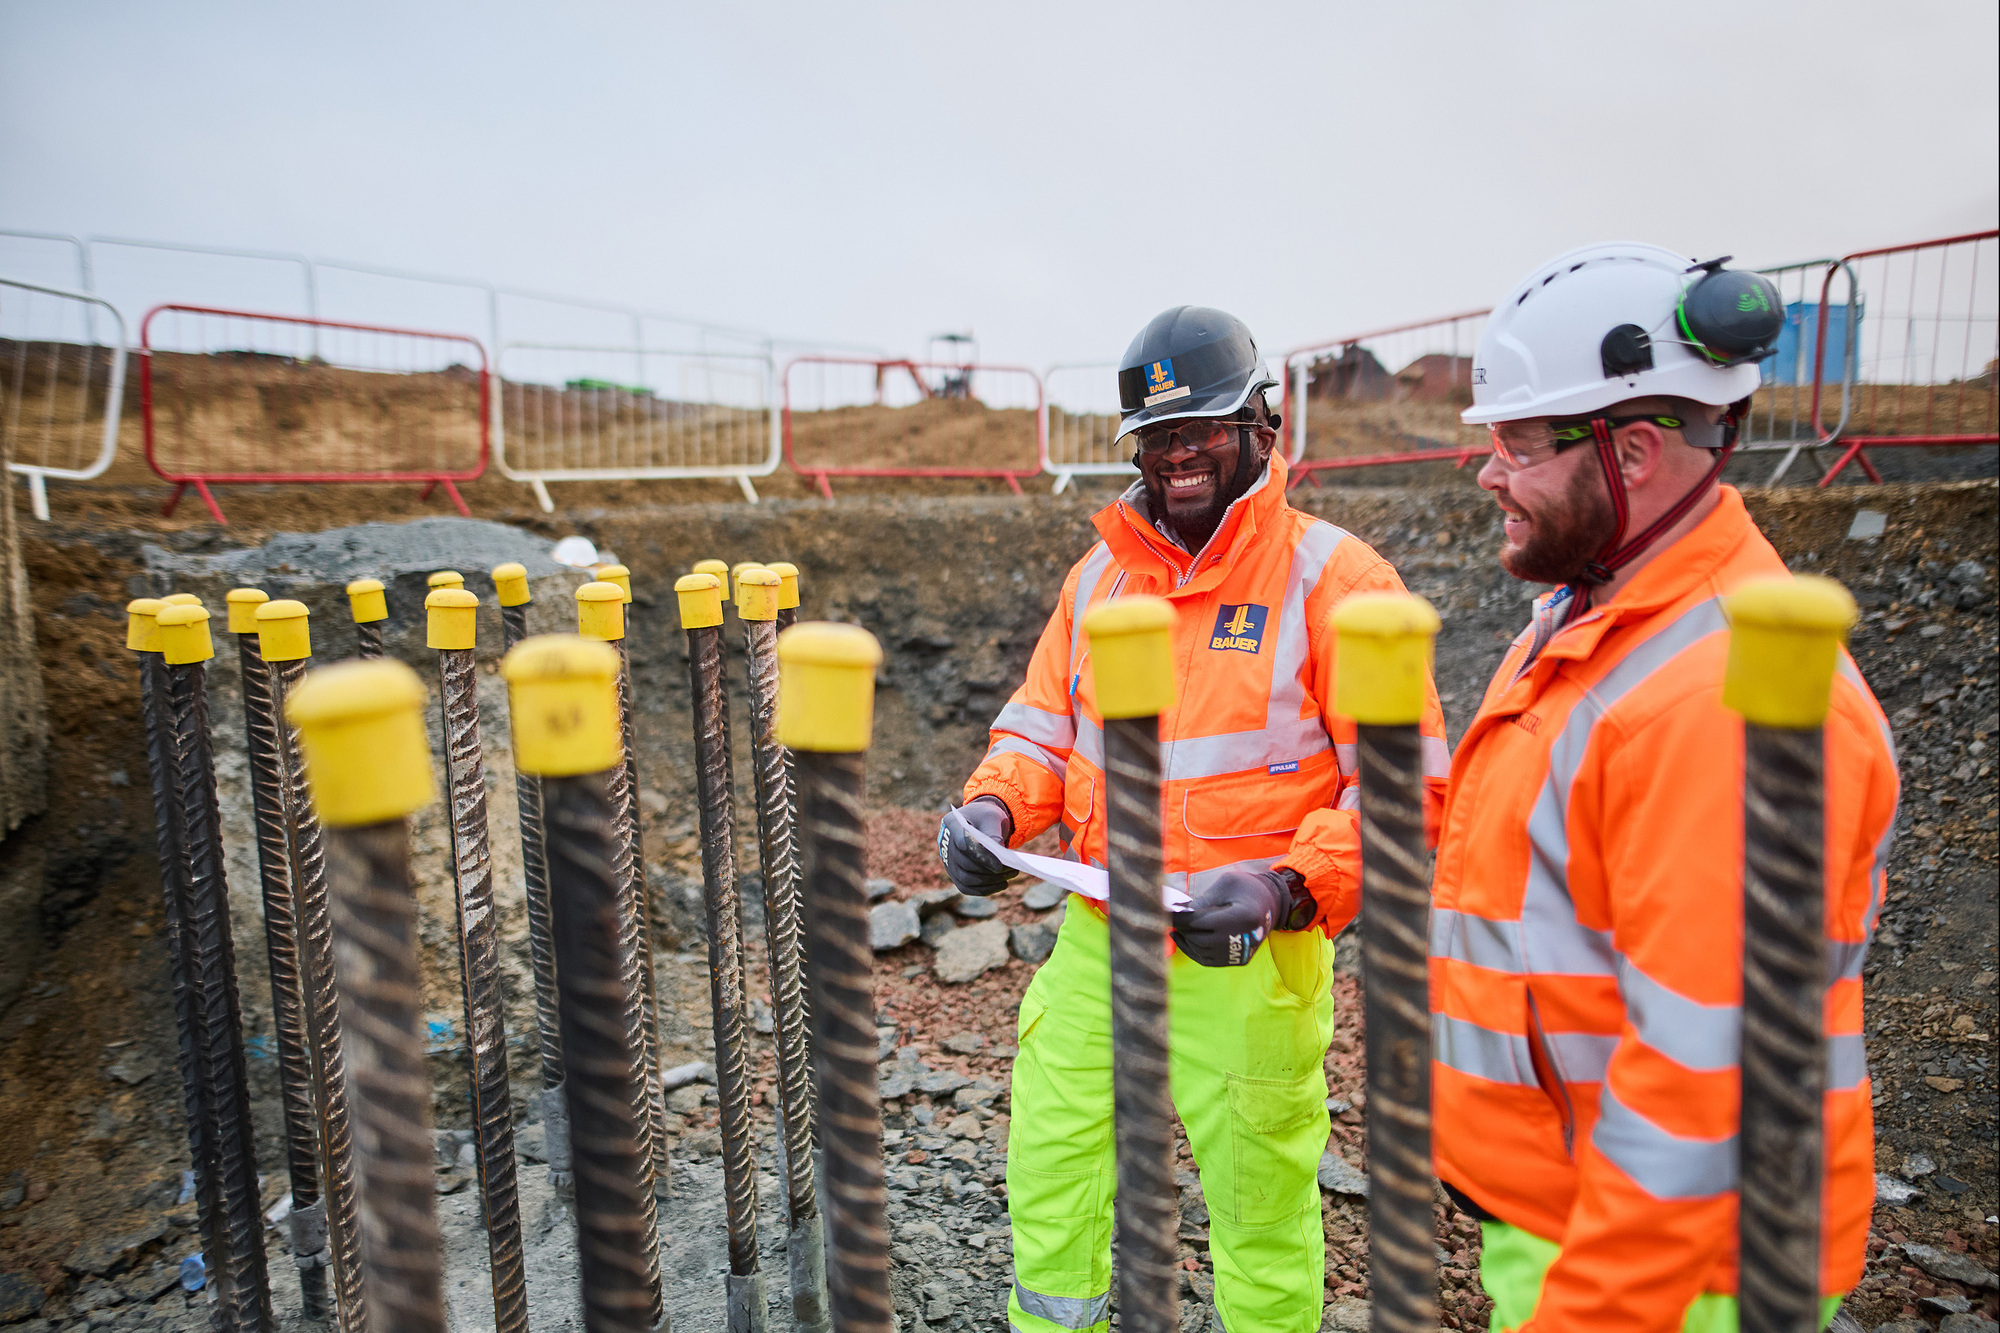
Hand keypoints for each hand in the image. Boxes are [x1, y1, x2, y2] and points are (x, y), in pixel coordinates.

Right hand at [937, 797, 1017, 896]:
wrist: (978, 822)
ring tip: (1011, 874)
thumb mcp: (992, 817)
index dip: (981, 857)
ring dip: (990, 881)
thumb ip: (994, 834)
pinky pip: (967, 887)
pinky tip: (1003, 884)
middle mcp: (945, 845)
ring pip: (967, 879)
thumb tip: (998, 858)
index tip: (1000, 865)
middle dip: (991, 871)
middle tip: (1014, 869)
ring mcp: (948, 862)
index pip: (964, 845)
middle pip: (966, 865)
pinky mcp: (954, 874)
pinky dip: (985, 889)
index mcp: (952, 825)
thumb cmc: (986, 817)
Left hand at [1170, 869, 1312, 966]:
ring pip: (1202, 952)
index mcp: (1238, 916)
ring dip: (1185, 942)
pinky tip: (1183, 940)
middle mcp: (1241, 937)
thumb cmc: (1245, 888)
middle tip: (1166, 920)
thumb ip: (1202, 900)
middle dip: (1181, 929)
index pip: (1199, 921)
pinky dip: (1194, 952)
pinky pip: (1210, 960)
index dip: (1178, 918)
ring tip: (1174, 930)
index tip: (1163, 912)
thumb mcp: (1224, 885)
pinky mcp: (1240, 960)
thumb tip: (1177, 912)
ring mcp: (1241, 952)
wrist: (1271, 904)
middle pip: (1199, 939)